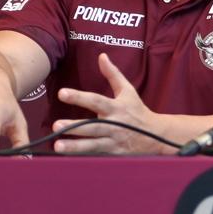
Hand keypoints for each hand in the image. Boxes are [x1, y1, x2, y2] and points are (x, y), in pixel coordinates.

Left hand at [52, 53, 169, 154]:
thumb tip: (101, 56)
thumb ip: (113, 74)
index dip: (79, 97)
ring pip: (93, 144)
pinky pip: (97, 154)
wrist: (157, 135)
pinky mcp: (114, 153)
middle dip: (75, 126)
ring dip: (75, 145)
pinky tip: (68, 158)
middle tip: (56, 125)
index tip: (62, 93)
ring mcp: (114, 140)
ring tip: (57, 146)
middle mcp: (115, 124)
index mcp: (117, 107)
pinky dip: (84, 156)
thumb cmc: (137, 110)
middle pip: (93, 125)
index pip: (96, 101)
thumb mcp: (128, 91)